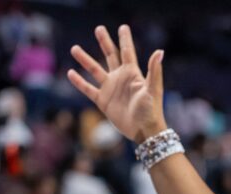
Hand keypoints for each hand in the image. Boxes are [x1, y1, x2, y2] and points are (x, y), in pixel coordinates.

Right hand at [68, 25, 166, 143]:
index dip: (125, 39)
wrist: (144, 131)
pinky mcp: (103, 101)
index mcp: (133, 74)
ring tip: (75, 48)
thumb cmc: (152, 110)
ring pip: (95, 70)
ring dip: (85, 59)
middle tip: (99, 28)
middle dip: (105, 42)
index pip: (127, 52)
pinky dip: (79, 82)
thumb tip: (159, 51)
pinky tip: (70, 73)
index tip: (123, 27)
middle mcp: (120, 78)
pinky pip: (88, 89)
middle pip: (110, 56)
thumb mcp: (153, 89)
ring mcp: (111, 89)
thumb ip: (154, 70)